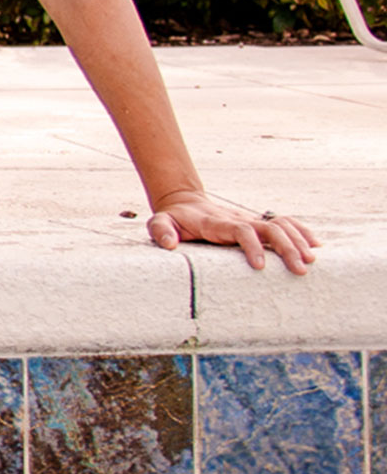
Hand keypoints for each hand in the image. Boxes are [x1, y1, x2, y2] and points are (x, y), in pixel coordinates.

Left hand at [146, 188, 318, 274]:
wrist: (184, 203)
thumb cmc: (173, 219)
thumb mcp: (159, 223)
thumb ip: (160, 232)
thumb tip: (170, 244)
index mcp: (216, 223)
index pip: (241, 230)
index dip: (253, 246)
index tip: (260, 267)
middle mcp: (238, 219)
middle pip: (269, 228)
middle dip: (287, 248)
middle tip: (300, 270)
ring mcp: (250, 219)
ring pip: (281, 225)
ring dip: (298, 241)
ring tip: (312, 262)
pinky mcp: (257, 223)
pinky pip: (285, 223)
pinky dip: (301, 232)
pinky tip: (315, 247)